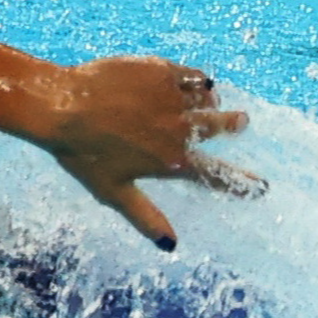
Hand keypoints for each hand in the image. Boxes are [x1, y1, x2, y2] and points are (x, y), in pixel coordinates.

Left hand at [34, 56, 261, 248]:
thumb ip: (145, 217)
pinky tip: (187, 81)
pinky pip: (192, 75)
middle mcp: (178, 130)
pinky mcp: (159, 70)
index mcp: (171, 162)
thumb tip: (172, 247)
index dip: (243, 183)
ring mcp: (170, 98)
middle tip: (239, 121)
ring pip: (209, 98)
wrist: (56, 105)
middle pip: (222, 127)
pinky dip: (195, 79)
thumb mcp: (112, 191)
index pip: (218, 176)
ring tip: (208, 100)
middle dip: (234, 124)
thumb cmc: (79, 152)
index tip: (261, 187)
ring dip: (211, 101)